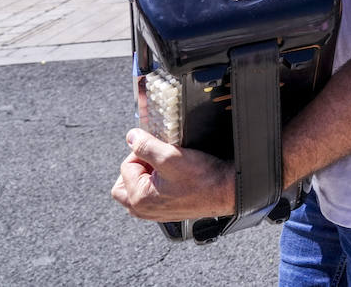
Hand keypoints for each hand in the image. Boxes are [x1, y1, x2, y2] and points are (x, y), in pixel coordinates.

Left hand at [111, 128, 234, 221]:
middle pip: (124, 183)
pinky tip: (172, 176)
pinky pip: (150, 196)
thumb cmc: (203, 178)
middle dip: (137, 167)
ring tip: (164, 167)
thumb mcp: (170, 155)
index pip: (126, 166)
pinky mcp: (165, 211)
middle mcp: (143, 210)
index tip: (158, 148)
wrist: (226, 191)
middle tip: (155, 158)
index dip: (141, 152)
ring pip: (136, 190)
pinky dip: (155, 183)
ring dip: (145, 175)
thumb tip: (131, 137)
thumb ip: (145, 145)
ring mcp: (154, 213)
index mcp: (139, 199)